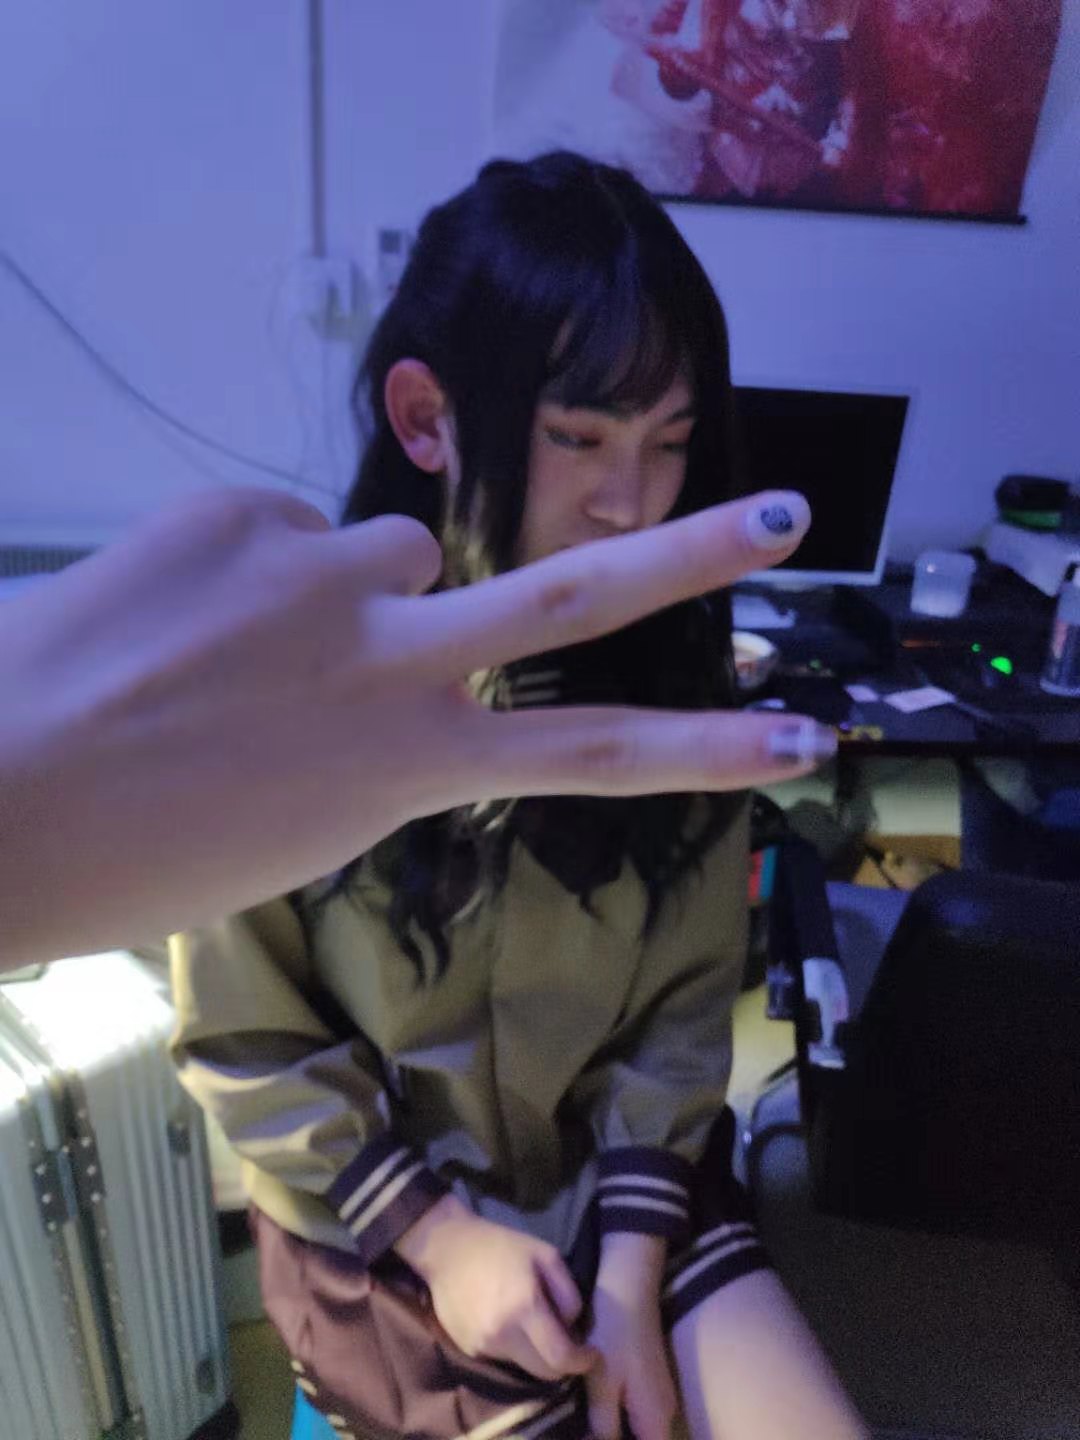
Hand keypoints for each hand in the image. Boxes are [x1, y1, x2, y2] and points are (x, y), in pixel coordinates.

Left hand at [0, 485, 831, 966]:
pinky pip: (278, 530)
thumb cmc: (135, 852)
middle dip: (699, 553)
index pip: (592, 754)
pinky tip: (172, 620)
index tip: (802, 737)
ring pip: (384, 551)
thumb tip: (388, 656)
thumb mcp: (296, 827)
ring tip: (240, 648)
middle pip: (578, 592)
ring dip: (341, 590)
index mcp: (408, 765)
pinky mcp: (244, 512)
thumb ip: (372, 743)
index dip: (708, 747)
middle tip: (794, 516)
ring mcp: (324, 571)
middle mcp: (393, 656)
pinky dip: (243, 571)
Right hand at [395, 1194, 595, 1381]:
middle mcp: (502, 1335)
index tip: (591, 1354)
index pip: (560, 1358)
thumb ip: (568, 1293)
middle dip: (562, 1363)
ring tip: (535, 1327)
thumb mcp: (546, 1254)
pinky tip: (510, 1323)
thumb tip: (574, 1327)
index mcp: (525, 1307)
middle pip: (544, 1373)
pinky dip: (514, 1349)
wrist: (447, 1248)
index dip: (582, 1362)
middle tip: (568, 1343)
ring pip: (524, 1367)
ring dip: (536, 1354)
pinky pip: (503, 1360)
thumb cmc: (501, 1246)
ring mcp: (483, 1346)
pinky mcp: (469, 1350)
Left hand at [587, 1235, 676, 1439]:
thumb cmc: (614, 1334)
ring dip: (617, 1434)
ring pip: (641, 1432)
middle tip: (584, 1435)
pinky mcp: (650, 1382)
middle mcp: (665, 1413)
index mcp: (656, 1419)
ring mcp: (660, 1396)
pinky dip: (619, 1420)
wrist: (630, 1287)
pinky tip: (595, 1413)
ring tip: (586, 1429)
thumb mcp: (602, 1384)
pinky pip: (638, 1415)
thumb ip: (603, 1427)